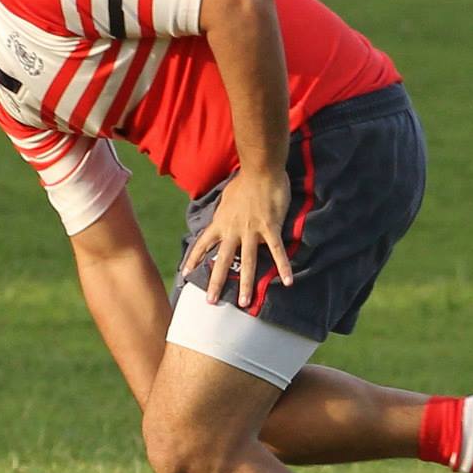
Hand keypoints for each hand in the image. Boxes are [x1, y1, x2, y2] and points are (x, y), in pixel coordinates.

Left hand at [182, 167, 293, 307]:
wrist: (260, 169)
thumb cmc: (245, 181)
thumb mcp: (227, 198)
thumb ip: (225, 212)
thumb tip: (224, 217)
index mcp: (221, 222)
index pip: (203, 244)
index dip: (194, 259)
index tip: (185, 274)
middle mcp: (233, 230)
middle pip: (222, 260)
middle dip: (216, 282)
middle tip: (211, 302)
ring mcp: (252, 230)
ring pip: (247, 262)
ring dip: (245, 283)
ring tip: (244, 303)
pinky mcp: (270, 228)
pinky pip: (277, 251)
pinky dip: (283, 267)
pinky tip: (287, 282)